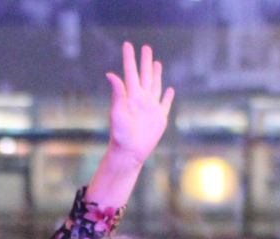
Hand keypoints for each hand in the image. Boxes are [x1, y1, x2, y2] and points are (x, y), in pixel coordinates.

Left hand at [105, 42, 172, 165]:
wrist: (129, 153)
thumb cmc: (121, 135)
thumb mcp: (117, 112)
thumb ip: (117, 93)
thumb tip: (110, 74)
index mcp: (131, 96)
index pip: (131, 72)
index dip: (130, 58)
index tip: (128, 45)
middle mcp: (142, 100)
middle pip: (145, 75)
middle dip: (145, 61)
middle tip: (146, 47)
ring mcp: (151, 108)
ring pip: (155, 86)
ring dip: (156, 74)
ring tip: (156, 63)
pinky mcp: (159, 119)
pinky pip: (165, 104)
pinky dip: (168, 96)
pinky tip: (170, 89)